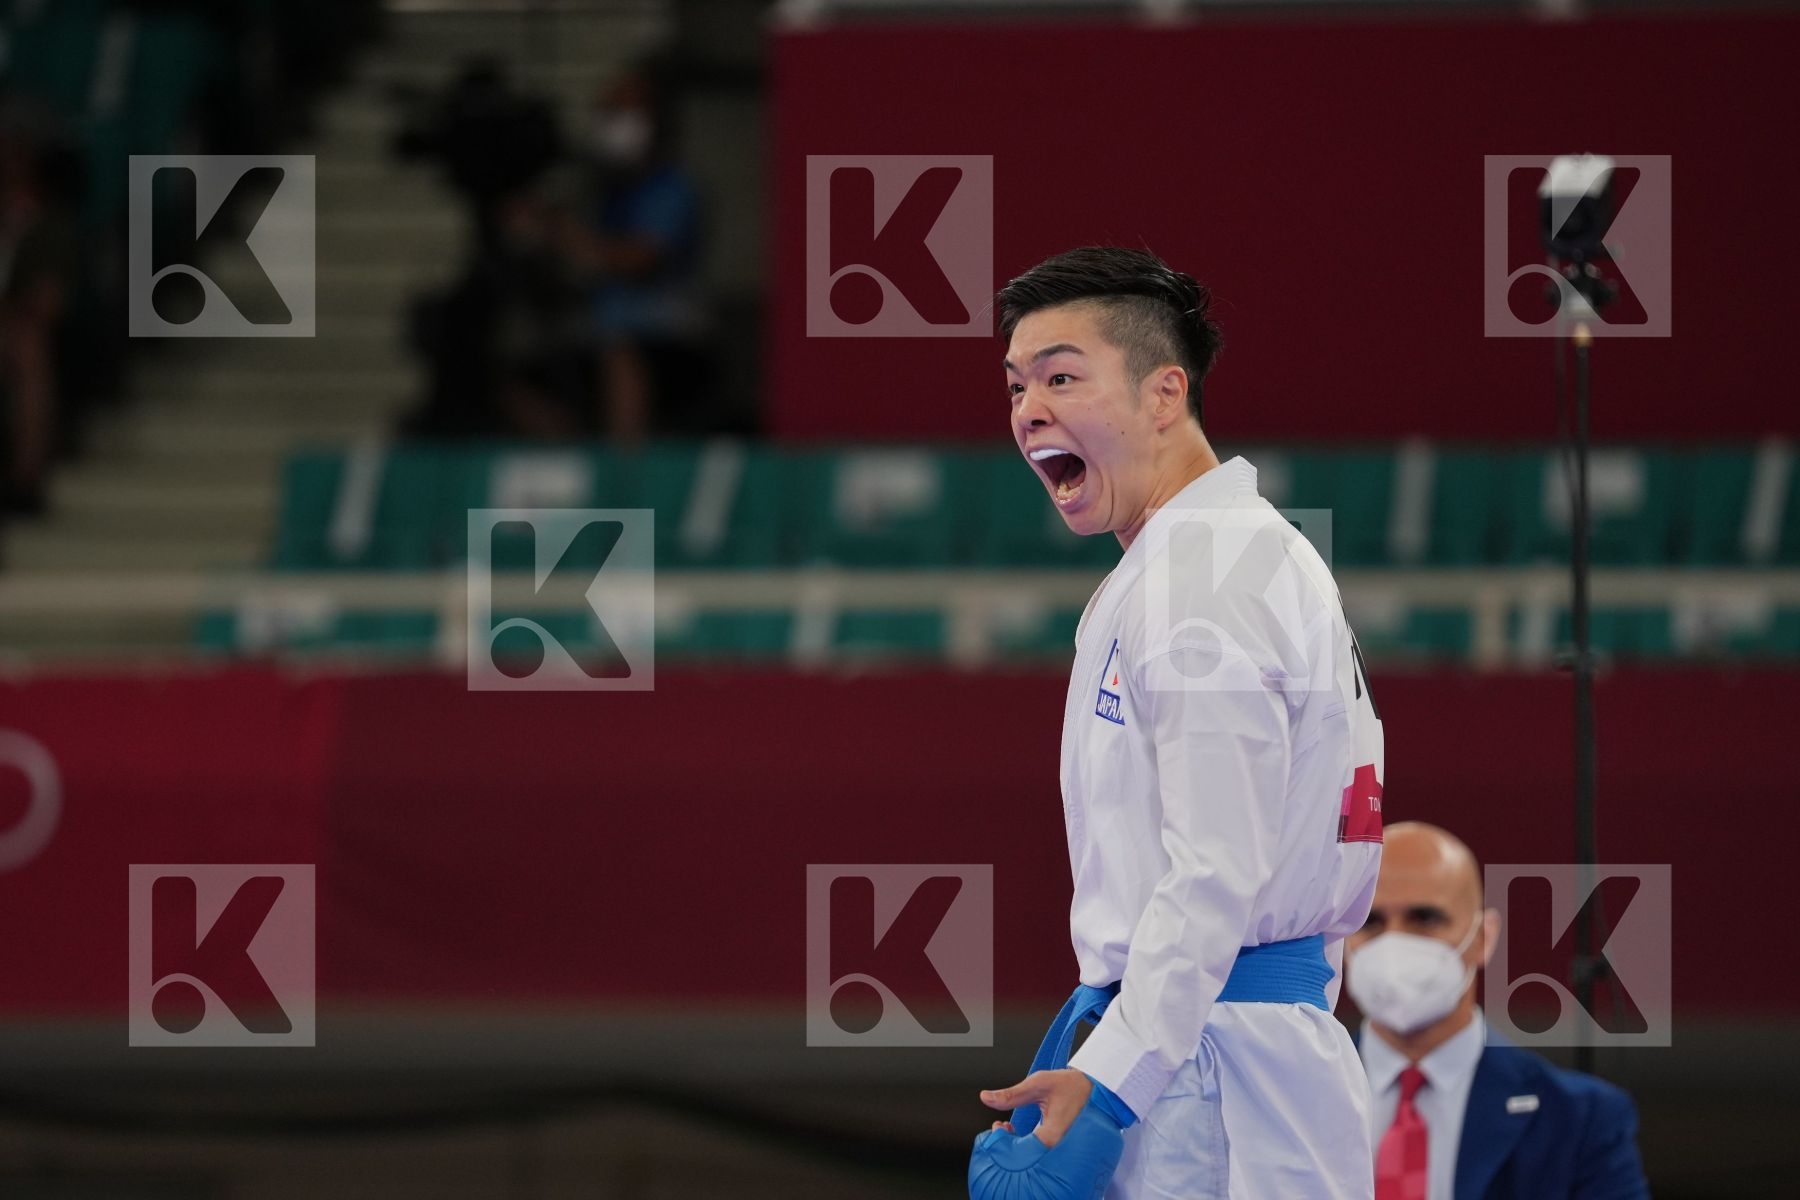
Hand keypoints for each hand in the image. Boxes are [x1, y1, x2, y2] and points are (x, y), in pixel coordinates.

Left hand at [979, 1068, 1093, 1147]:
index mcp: (1051, 1136)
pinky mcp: (1063, 1148)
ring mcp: (1062, 1150)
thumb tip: (986, 1097)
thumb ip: (1011, 1094)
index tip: (998, 1126)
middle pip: (1024, 1157)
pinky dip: (1029, 1144)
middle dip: (1007, 1143)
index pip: (1018, 1150)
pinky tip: (1024, 1133)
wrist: (1099, 1088)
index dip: (1002, 1140)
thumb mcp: (1038, 1084)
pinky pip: (1041, 1152)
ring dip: (1017, 1144)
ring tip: (1009, 1129)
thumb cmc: (1073, 1085)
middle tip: (1002, 1127)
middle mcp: (1058, 1148)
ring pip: (1032, 1155)